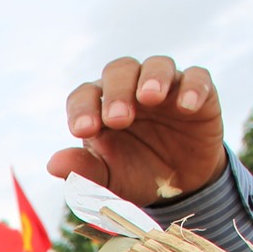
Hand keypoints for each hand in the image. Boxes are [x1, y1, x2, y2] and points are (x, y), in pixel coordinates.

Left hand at [46, 55, 227, 206]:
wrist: (180, 186)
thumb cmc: (135, 174)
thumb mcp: (108, 179)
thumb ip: (83, 171)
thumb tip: (53, 165)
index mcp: (102, 106)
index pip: (85, 95)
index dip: (82, 108)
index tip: (83, 131)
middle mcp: (132, 89)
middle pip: (120, 70)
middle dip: (117, 91)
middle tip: (117, 119)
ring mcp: (166, 88)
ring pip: (158, 65)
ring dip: (154, 77)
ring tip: (150, 97)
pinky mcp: (200, 94)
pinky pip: (198, 78)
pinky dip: (193, 87)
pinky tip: (187, 106)